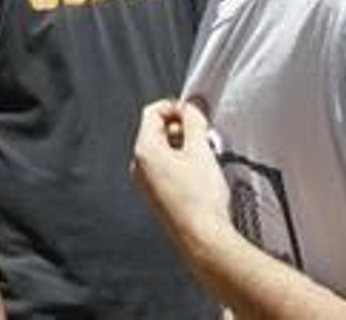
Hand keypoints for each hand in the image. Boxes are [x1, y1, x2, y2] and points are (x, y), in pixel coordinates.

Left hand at [131, 99, 230, 247]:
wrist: (203, 239)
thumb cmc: (200, 199)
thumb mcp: (200, 150)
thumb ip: (194, 121)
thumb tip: (191, 106)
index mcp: (144, 150)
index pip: (152, 112)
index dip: (175, 107)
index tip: (195, 113)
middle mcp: (139, 167)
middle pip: (157, 132)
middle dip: (182, 129)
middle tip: (205, 136)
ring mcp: (146, 184)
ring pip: (163, 152)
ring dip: (184, 148)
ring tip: (206, 157)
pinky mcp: (157, 198)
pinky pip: (166, 171)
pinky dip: (182, 166)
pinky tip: (201, 176)